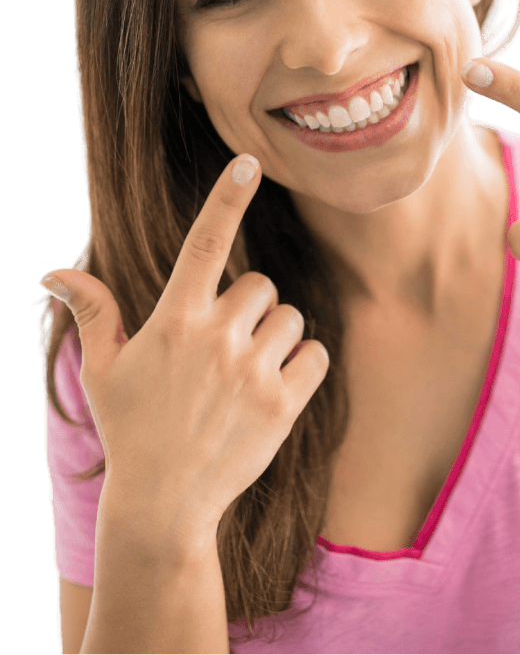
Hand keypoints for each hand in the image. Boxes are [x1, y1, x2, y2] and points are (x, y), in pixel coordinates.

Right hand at [39, 154, 328, 549]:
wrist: (165, 504)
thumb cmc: (132, 429)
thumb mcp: (103, 371)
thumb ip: (92, 313)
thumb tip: (55, 273)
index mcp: (173, 322)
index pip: (203, 245)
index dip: (226, 199)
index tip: (248, 162)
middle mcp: (216, 340)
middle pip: (260, 285)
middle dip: (249, 308)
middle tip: (223, 346)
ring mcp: (252, 373)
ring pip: (291, 318)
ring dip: (275, 336)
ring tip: (243, 373)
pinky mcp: (284, 404)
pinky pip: (316, 355)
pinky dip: (303, 364)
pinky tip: (274, 387)